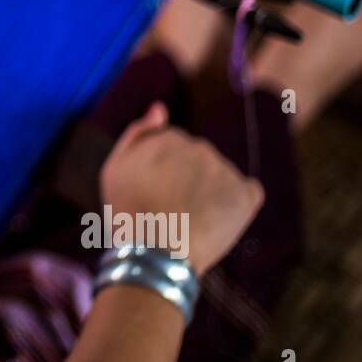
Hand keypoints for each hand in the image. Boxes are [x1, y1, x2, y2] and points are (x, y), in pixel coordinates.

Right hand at [98, 102, 263, 274]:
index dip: (163, 174)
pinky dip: (236, 205)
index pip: (173, 149)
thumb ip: (138, 134)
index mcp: (169, 138)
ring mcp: (225, 170)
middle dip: (187, 180)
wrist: (156, 253)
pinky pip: (246, 193)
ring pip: (220, 177)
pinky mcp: (246, 195)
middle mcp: (200, 147)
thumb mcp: (115, 169)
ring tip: (191, 221)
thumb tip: (160, 108)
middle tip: (170, 211)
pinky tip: (218, 220)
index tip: (154, 196)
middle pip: (198, 161)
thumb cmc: (129, 213)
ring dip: (210, 192)